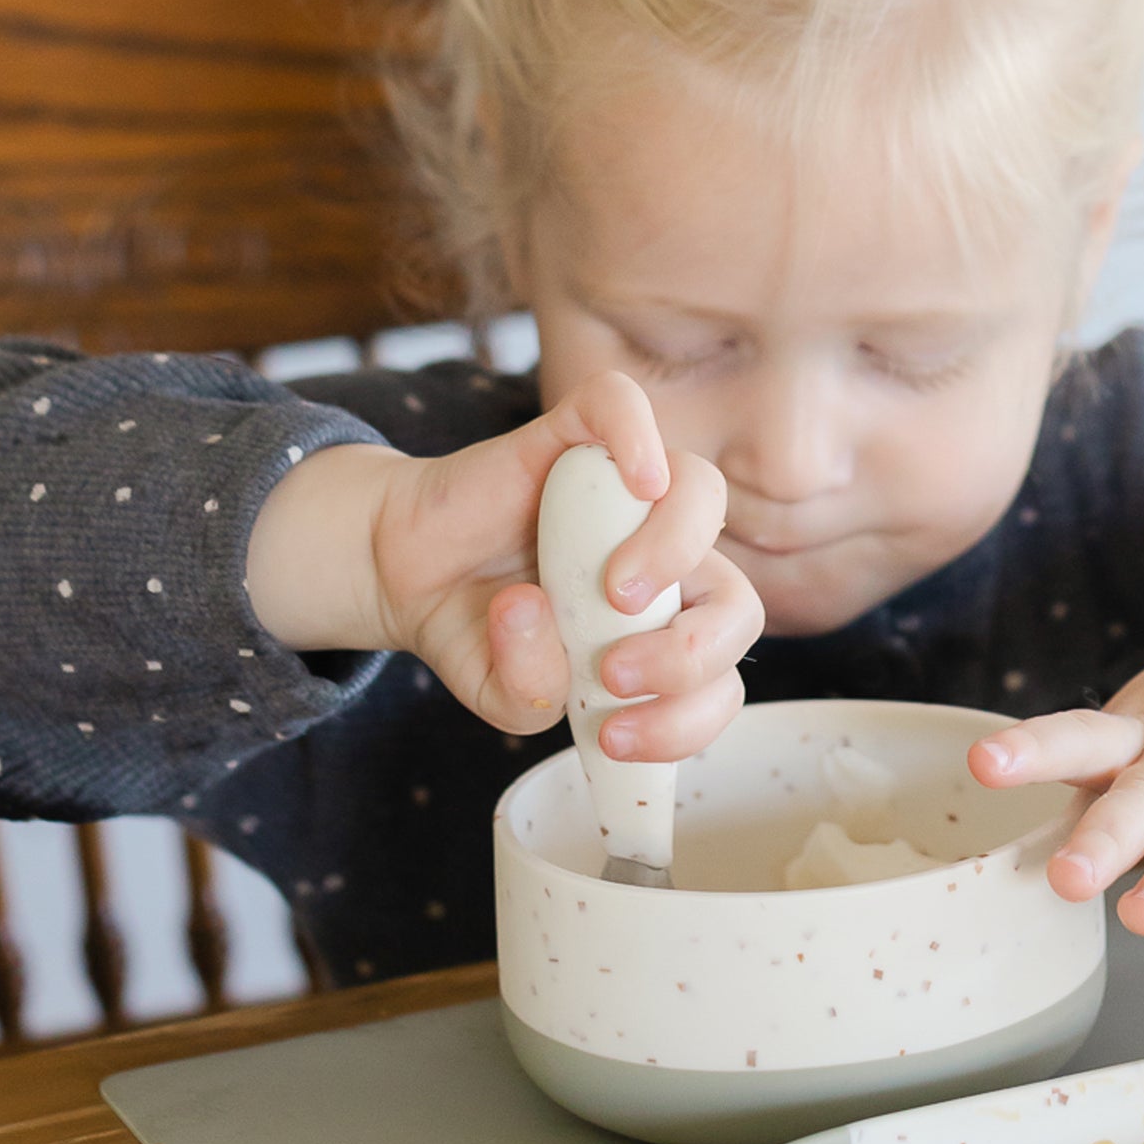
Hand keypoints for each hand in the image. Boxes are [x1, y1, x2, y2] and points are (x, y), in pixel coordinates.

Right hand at [244, 371, 762, 751]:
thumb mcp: (499, 694)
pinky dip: (636, 434)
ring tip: (613, 594)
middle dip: (691, 652)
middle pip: (737, 596)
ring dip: (675, 551)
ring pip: (701, 493)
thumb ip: (528, 693)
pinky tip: (637, 479)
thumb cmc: (475, 629)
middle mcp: (662, 558)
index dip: (691, 714)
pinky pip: (619, 405)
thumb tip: (540, 624)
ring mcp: (622, 493)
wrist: (406, 569)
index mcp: (664, 626)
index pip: (720, 671)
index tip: (616, 737)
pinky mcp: (570, 438)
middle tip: (615, 675)